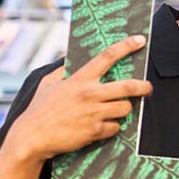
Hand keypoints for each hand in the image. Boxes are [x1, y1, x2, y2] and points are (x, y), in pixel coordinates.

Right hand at [6, 35, 151, 163]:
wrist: (31, 137)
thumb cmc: (39, 110)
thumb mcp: (48, 83)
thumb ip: (62, 70)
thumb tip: (70, 60)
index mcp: (80, 80)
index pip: (107, 57)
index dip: (126, 46)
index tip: (140, 40)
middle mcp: (90, 94)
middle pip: (129, 86)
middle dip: (144, 87)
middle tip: (147, 88)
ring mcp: (94, 113)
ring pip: (126, 108)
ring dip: (124, 110)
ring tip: (113, 111)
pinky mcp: (95, 130)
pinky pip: (116, 127)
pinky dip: (111, 127)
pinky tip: (100, 126)